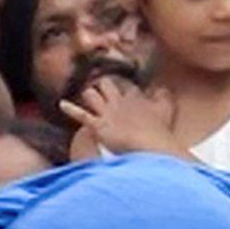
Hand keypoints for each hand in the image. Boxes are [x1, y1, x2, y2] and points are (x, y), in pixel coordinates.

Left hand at [60, 78, 179, 155]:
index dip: (125, 88)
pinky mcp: (98, 125)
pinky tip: (62, 104)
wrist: (150, 144)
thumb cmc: (160, 128)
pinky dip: (70, 109)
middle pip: (106, 84)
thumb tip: (161, 87)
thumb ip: (164, 95)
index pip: (127, 86)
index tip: (125, 90)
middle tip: (102, 90)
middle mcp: (119, 101)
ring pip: (91, 94)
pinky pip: (81, 115)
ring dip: (89, 96)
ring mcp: (107, 112)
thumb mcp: (167, 108)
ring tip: (88, 97)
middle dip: (103, 85)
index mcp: (135, 97)